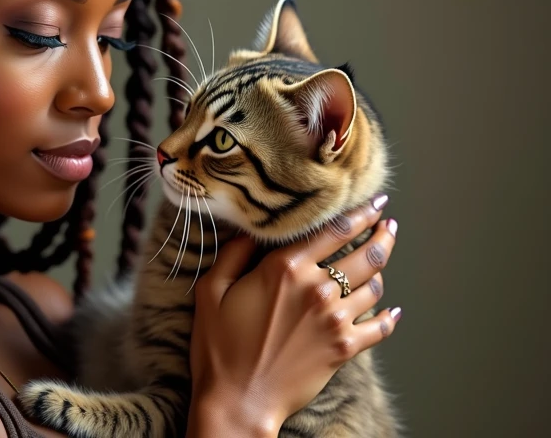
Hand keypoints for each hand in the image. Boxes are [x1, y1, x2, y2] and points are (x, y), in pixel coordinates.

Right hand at [186, 195, 400, 436]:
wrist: (238, 399)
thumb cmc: (219, 346)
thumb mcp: (211, 291)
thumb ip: (232, 255)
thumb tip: (249, 231)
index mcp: (284, 269)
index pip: (334, 230)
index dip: (359, 214)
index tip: (373, 203)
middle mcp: (316, 289)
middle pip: (366, 254)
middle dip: (382, 235)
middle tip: (388, 224)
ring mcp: (334, 319)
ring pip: (375, 286)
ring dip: (381, 271)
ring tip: (380, 263)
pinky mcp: (344, 348)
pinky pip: (381, 327)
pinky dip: (389, 316)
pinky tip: (392, 310)